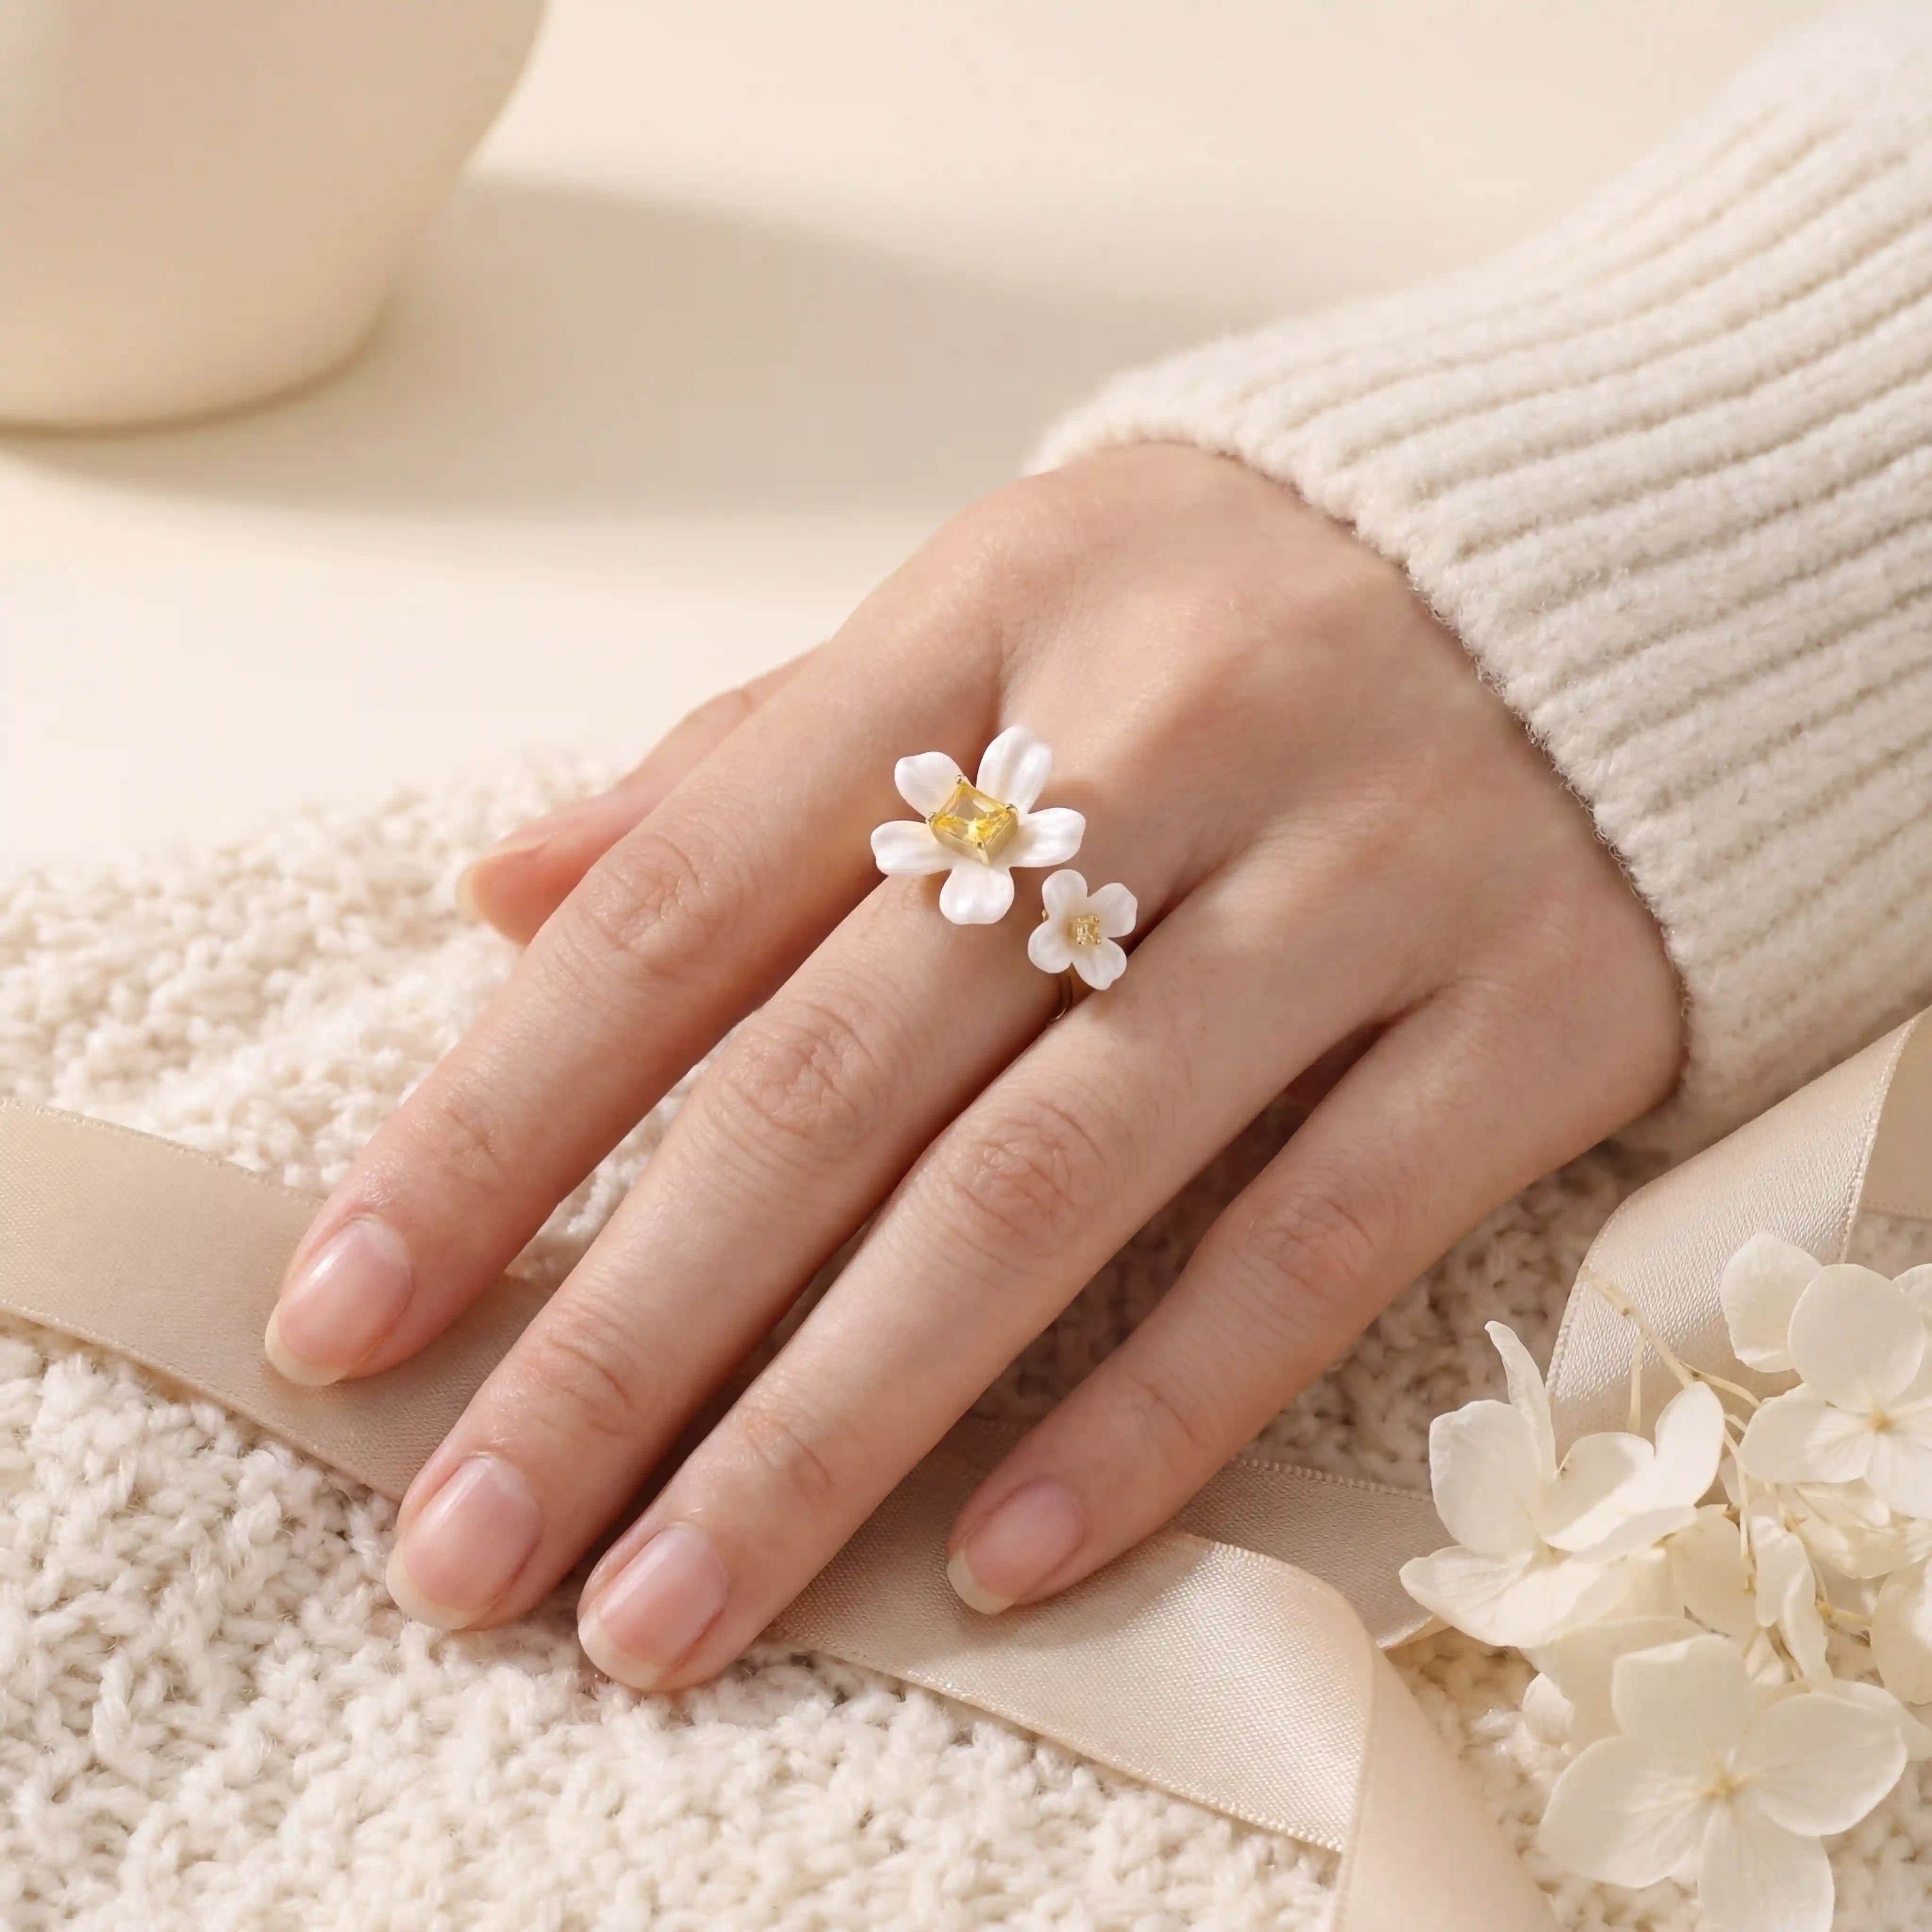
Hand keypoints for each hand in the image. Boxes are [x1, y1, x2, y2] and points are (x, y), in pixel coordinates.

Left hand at [264, 444, 1682, 1685]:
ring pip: (1043, 1194)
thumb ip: (754, 764)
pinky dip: (1146, 1414)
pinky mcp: (1527, 1012)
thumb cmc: (1250, 597)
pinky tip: (996, 1558)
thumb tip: (505, 893)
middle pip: (832, 1085)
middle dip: (624, 1339)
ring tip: (670, 1604)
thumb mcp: (994, 611)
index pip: (685, 900)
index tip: (353, 1312)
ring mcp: (1357, 881)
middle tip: (468, 1540)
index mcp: (990, 617)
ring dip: (831, 1429)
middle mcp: (1163, 742)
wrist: (1628, 540)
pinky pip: (1309, 1242)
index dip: (497, 1124)